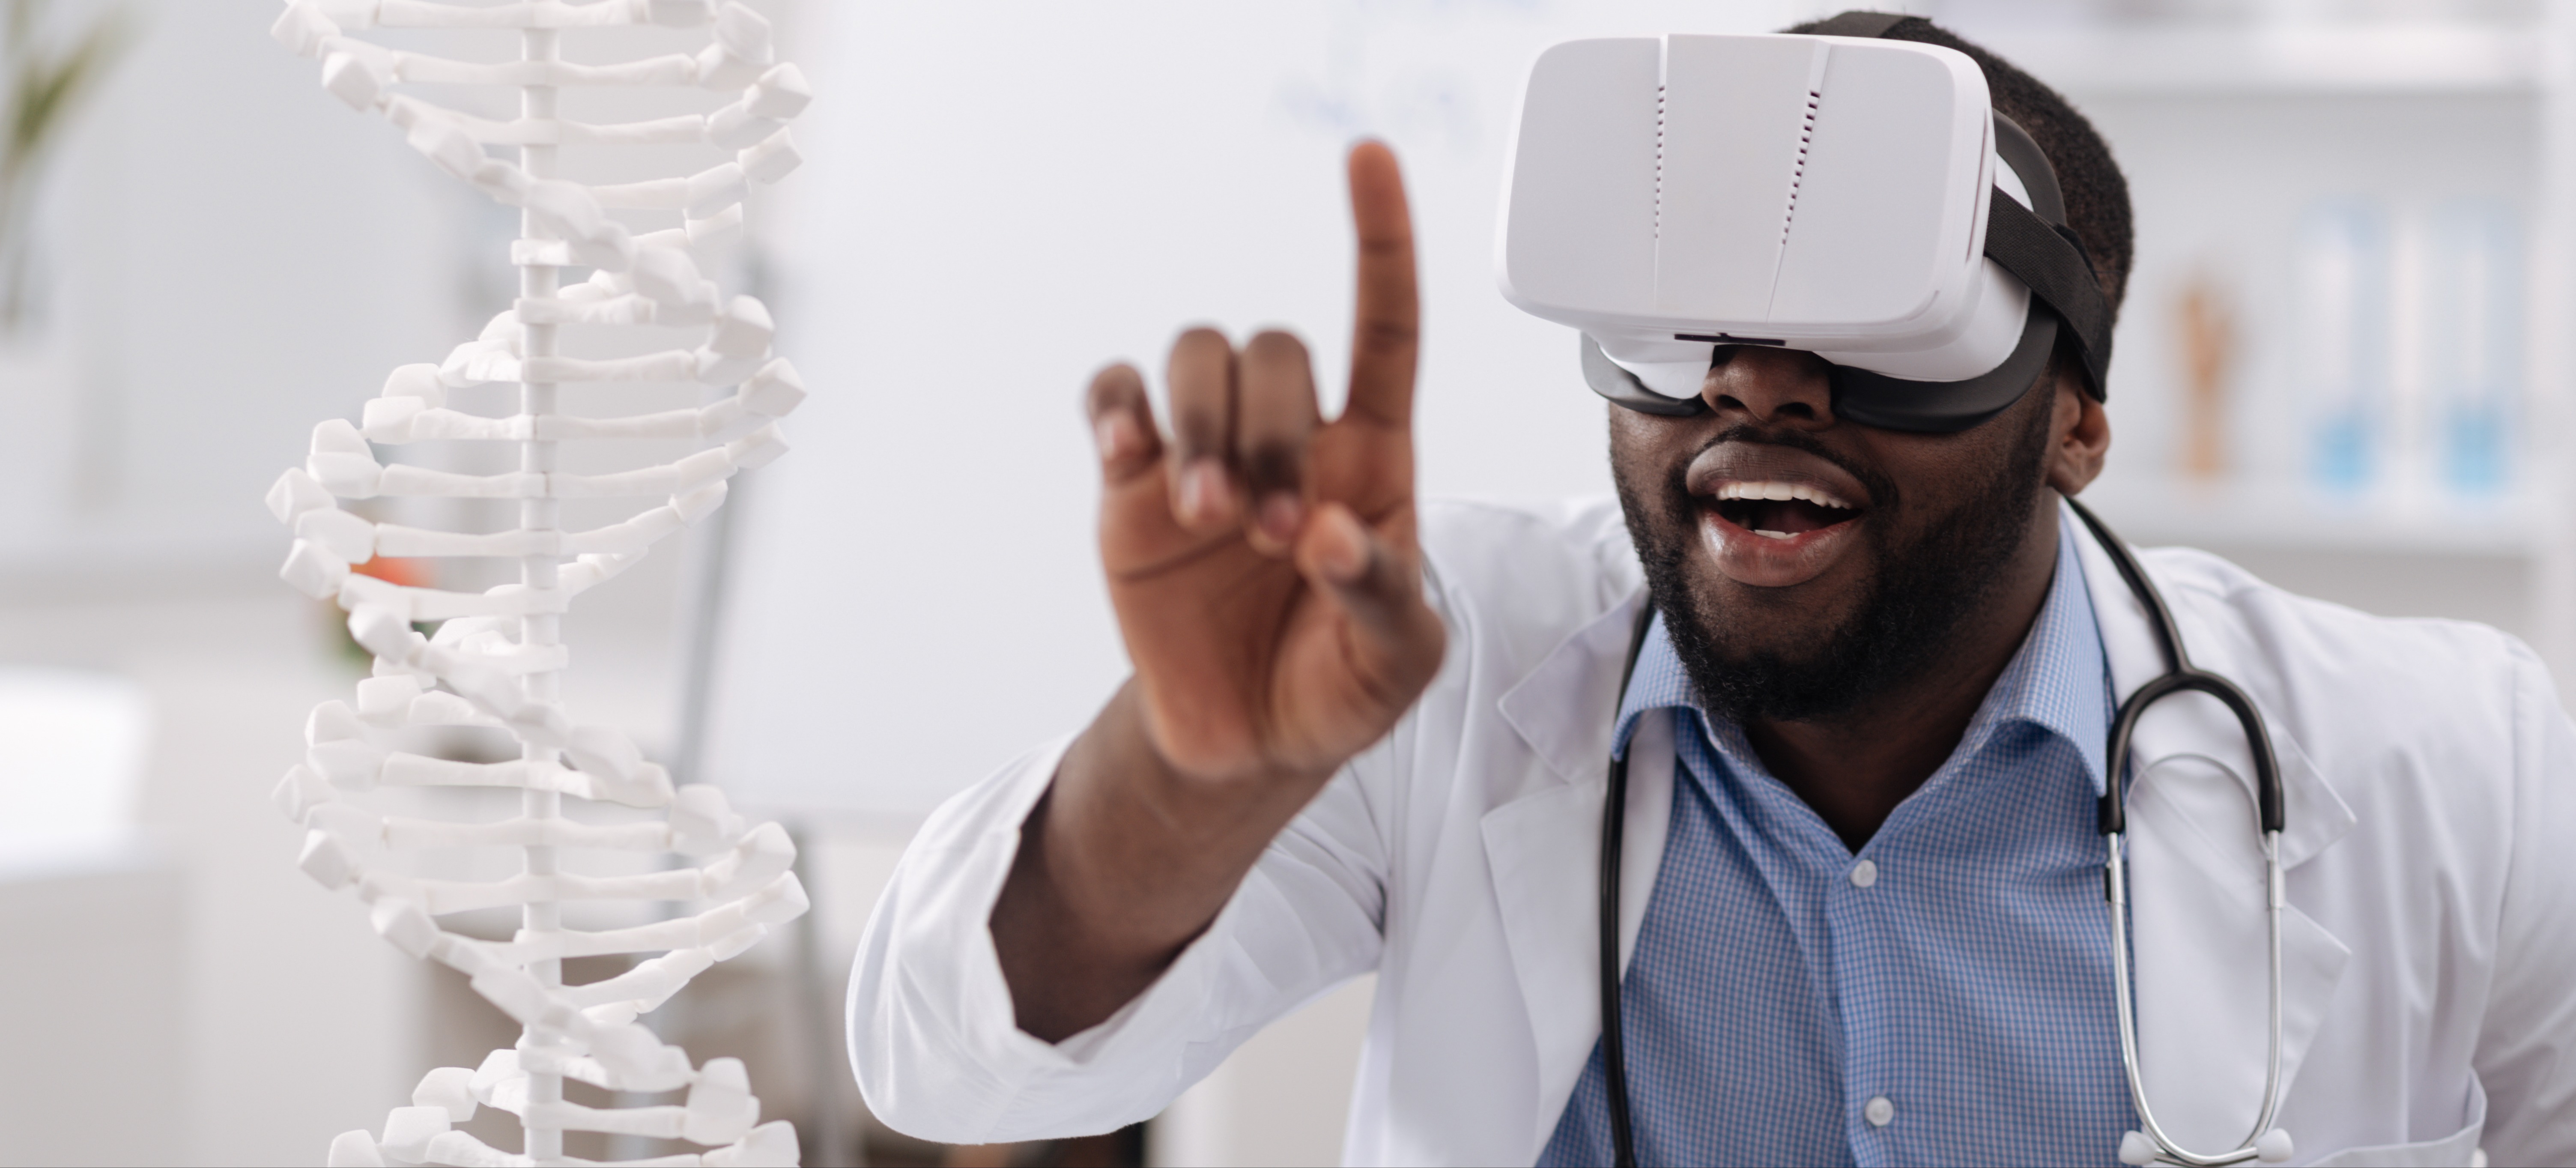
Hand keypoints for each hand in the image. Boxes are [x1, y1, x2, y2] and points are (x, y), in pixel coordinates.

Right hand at [993, 142, 1445, 1041]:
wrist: (1247, 743)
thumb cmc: (1338, 688)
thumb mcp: (1398, 665)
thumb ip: (1384, 597)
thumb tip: (1332, 536)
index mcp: (1373, 459)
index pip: (1383, 326)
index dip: (1380, 240)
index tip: (1366, 157)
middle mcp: (1289, 434)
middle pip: (1273, 350)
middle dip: (1268, 428)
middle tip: (1271, 535)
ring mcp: (1204, 450)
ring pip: (1195, 356)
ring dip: (1201, 423)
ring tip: (1208, 518)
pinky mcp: (1130, 483)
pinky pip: (1113, 397)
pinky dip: (1115, 406)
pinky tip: (1128, 454)